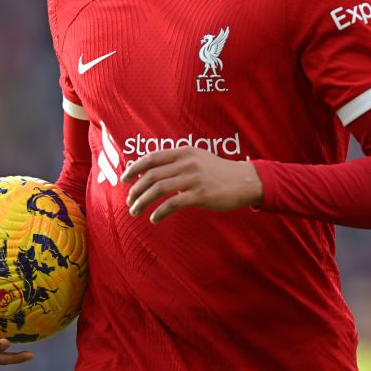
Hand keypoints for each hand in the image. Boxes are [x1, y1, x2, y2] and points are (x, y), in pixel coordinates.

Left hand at [121, 147, 263, 222]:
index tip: (124, 179)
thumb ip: (176, 162)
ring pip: (158, 189)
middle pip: (151, 175)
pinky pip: (173, 204)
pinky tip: (154, 219)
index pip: (152, 157)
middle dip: (135, 189)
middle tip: (129, 201)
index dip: (134, 168)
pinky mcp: (201, 194)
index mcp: (184, 151)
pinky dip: (159, 212)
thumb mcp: (197, 158)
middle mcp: (187, 162)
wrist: (245, 181)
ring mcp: (194, 178)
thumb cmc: (218, 172)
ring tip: (135, 211)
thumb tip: (150, 170)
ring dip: (142, 202)